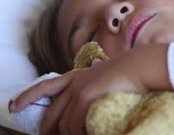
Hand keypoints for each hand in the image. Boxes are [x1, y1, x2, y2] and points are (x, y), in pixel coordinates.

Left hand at [10, 43, 170, 134]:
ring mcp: (78, 90)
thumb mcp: (108, 74)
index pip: (45, 86)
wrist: (139, 65)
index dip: (28, 97)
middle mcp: (74, 83)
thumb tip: (97, 77)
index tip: (14, 106)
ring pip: (64, 122)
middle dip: (47, 129)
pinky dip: (78, 134)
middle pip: (52, 112)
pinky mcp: (85, 97)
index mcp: (77, 76)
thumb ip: (98, 79)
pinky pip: (75, 124)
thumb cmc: (130, 70)